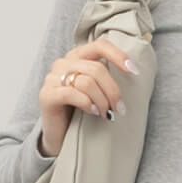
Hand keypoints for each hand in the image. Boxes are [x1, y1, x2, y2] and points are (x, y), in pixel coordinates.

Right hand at [37, 38, 138, 158]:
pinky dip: (87, 104)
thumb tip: (133, 71)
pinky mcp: (46, 95)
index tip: (134, 71)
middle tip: (120, 108)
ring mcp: (52, 78)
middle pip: (96, 69)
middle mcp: (63, 63)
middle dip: (113, 90)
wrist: (60, 136)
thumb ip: (105, 77)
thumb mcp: (96, 91)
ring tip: (106, 114)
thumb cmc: (81, 113)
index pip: (99, 45)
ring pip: (86, 82)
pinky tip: (94, 112)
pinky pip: (71, 93)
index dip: (118, 55)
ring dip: (102, 100)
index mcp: (77, 57)